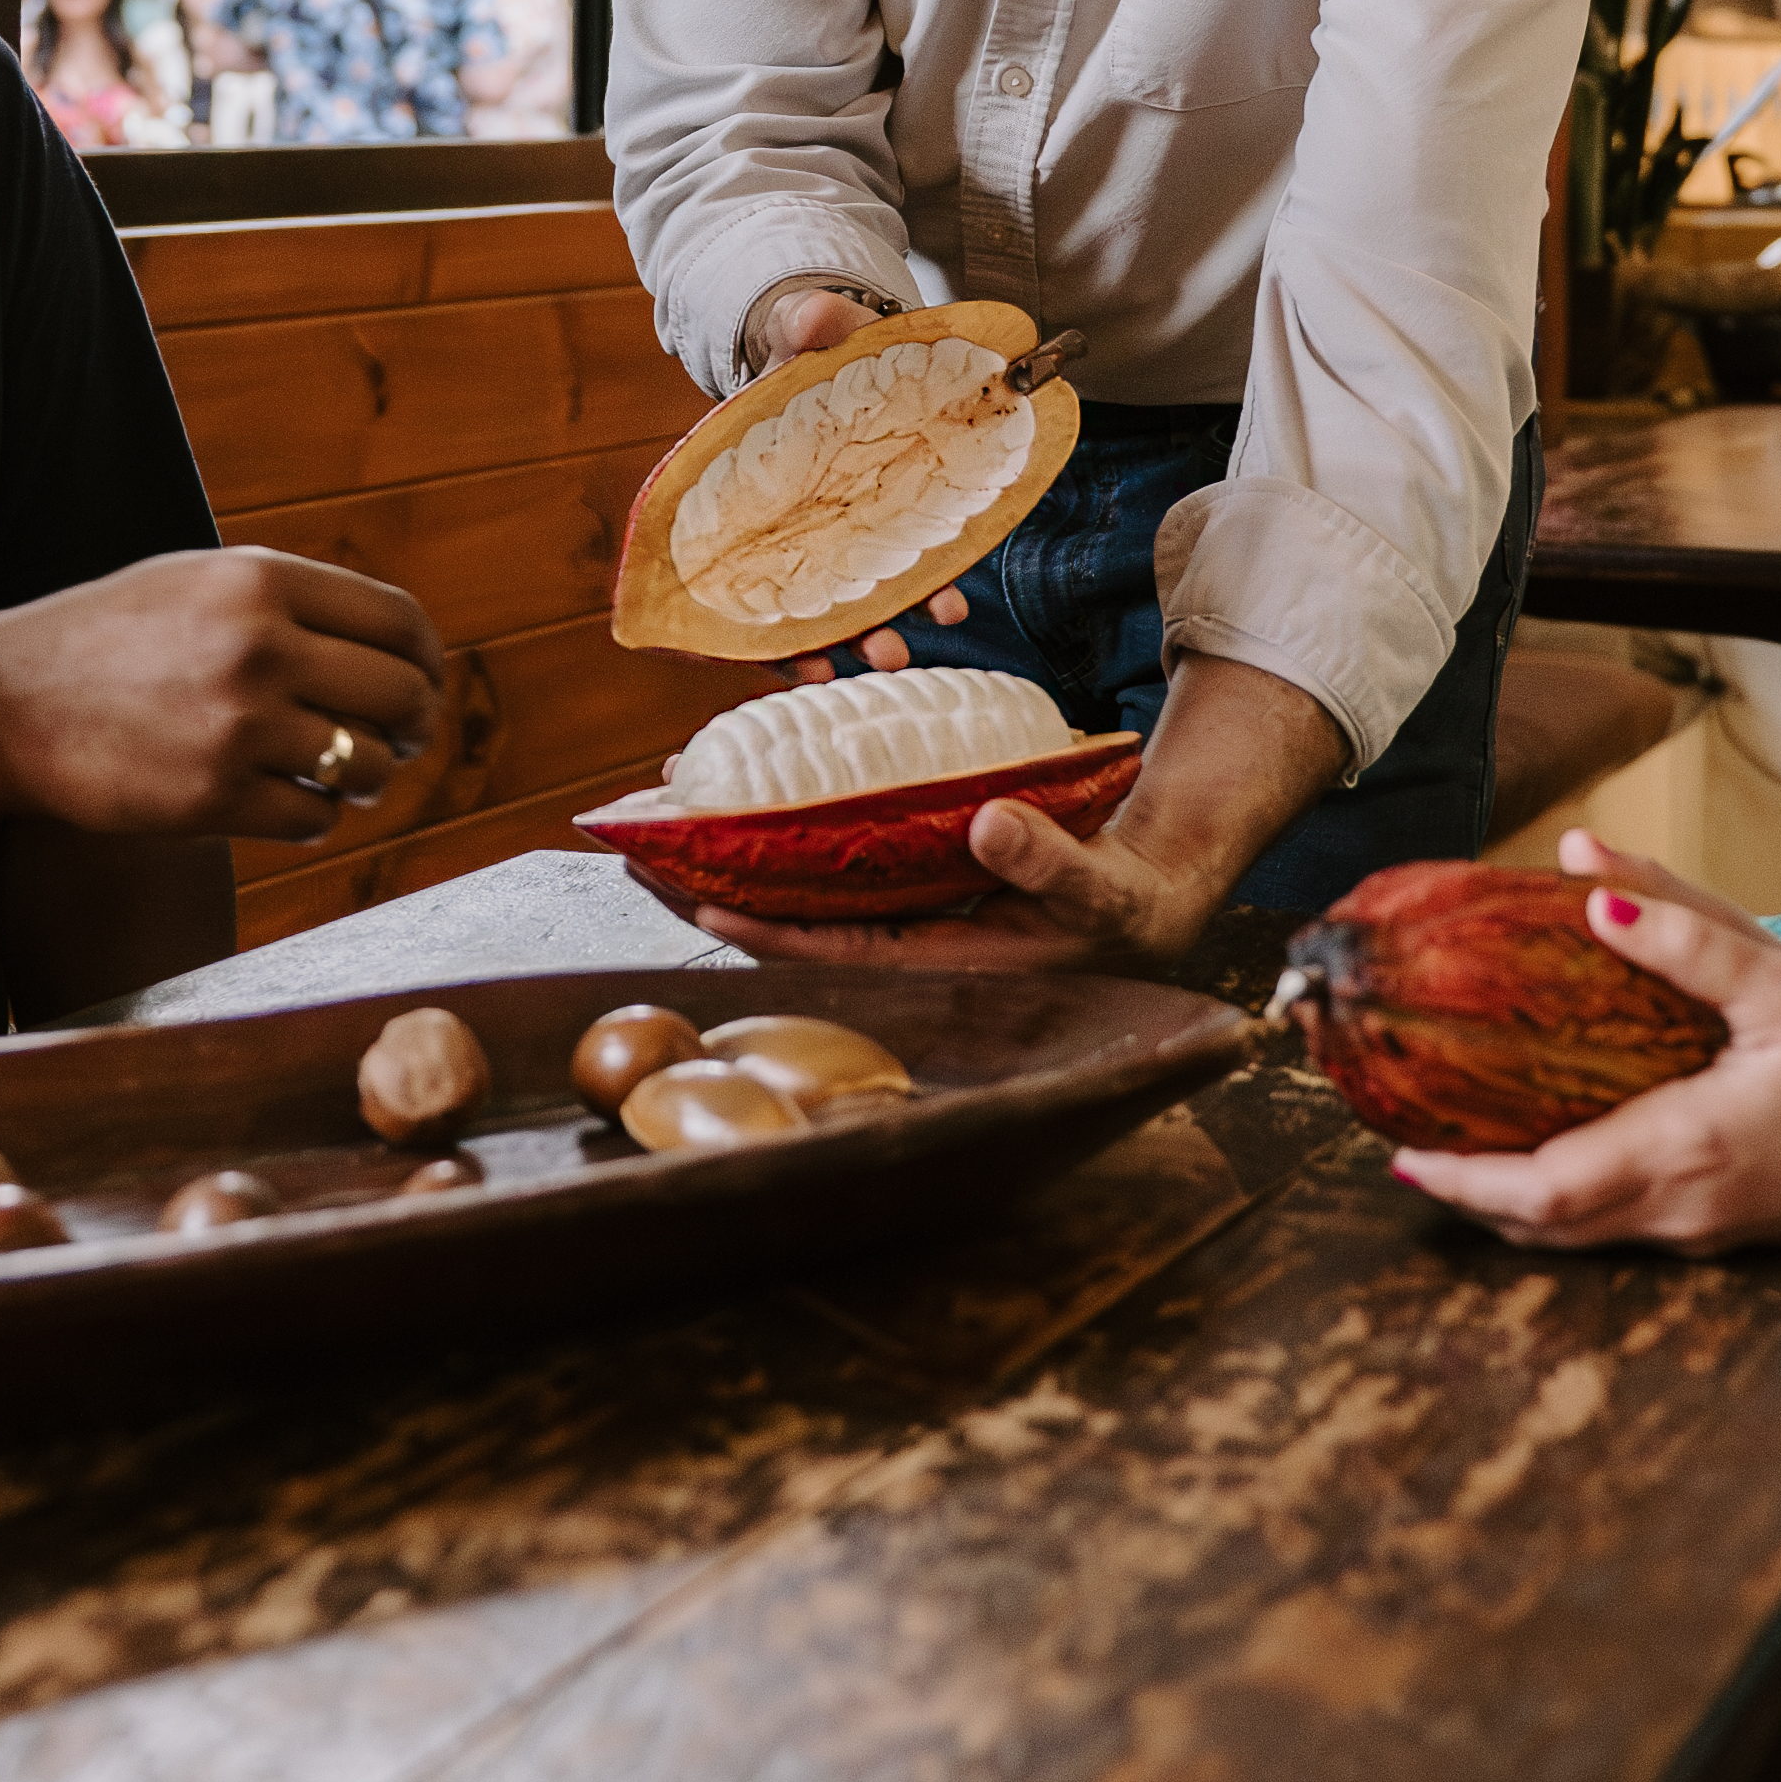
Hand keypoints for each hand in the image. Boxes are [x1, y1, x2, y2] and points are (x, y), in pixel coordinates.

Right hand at [0, 549, 445, 846]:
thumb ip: (287, 599)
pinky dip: (313, 816)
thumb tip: (391, 641)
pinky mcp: (213, 799)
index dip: (426, 660)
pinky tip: (285, 801)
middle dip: (413, 725)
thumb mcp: (195, 581)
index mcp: (259, 581)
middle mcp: (259, 647)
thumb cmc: (103, 641)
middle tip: (398, 739)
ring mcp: (237, 726)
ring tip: (343, 774)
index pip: (398, 622)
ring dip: (367, 777)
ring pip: (366, 765)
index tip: (423, 683)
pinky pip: (314, 819)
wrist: (1, 706)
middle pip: (401, 696)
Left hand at [641, 774, 1224, 974]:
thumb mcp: (1100, 887)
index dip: (769, 930)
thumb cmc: (1124, 902)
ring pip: (802, 896)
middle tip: (636, 860)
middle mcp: (913, 945)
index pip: (840, 953)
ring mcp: (905, 915)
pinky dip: (780, 843)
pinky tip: (735, 815)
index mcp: (951, 966)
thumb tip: (989, 825)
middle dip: (716, 895)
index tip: (700, 897)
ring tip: (658, 834)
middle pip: (797, 926)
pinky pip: (830, 868)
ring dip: (732, 868)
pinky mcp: (909, 883)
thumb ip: (1051, 863)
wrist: (1145, 897)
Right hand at [731, 282, 984, 688]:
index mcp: (761, 473)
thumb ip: (808, 323)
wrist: (850, 337)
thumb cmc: (815, 341)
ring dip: (877, 628)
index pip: (745, 550)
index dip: (762, 612)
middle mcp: (796, 511)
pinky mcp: (890, 511)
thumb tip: (811, 319)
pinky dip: (917, 591)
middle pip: (803, 589)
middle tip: (875, 657)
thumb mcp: (805, 327)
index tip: (787, 653)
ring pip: (851, 588)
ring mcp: (843, 517)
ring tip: (906, 653)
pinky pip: (901, 559)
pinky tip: (945, 609)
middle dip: (836, 632)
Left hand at [1385, 829, 1780, 1249]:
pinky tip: (1534, 1156)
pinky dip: (1557, 1202)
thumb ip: (1686, 929)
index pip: (1543, 1192)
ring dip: (1508, 1202)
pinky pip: (1612, 1226)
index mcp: (1682, 1149)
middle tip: (1405, 1142)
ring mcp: (1698, 1230)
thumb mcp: (1780, 980)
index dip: (1465, 1180)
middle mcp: (1678, 1207)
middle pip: (1542, 1227)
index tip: (1403, 1152)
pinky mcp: (1716, 1230)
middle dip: (1467, 1192)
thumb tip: (1591, 885)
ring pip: (1575, 1236)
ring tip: (1452, 1149)